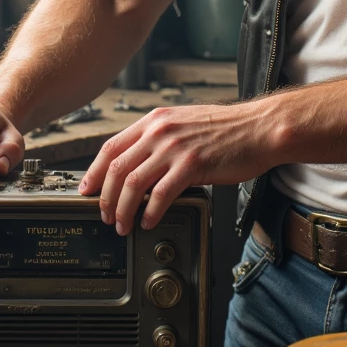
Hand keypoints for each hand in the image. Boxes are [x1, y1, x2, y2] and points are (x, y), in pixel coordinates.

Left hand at [78, 101, 275, 232]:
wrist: (259, 128)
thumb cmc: (227, 128)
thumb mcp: (184, 123)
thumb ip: (159, 138)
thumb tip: (138, 163)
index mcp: (154, 121)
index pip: (111, 147)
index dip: (94, 172)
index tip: (87, 189)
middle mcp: (160, 131)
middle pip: (117, 169)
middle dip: (106, 198)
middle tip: (105, 216)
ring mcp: (175, 148)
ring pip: (133, 184)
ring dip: (124, 210)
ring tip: (123, 225)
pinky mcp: (192, 165)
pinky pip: (161, 194)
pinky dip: (150, 212)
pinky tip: (149, 222)